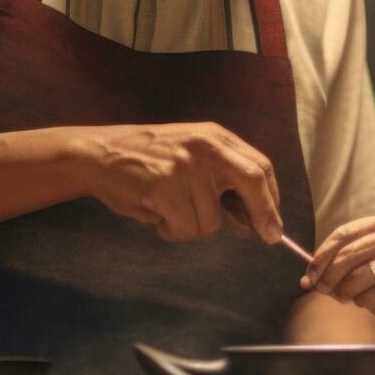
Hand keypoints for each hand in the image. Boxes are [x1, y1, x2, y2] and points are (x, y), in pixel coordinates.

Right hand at [76, 122, 281, 242]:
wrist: (99, 153)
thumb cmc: (147, 161)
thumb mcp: (191, 159)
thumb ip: (221, 183)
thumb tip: (252, 222)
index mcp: (215, 137)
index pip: (259, 166)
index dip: (271, 197)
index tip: (274, 223)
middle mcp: (205, 147)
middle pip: (253, 181)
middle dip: (264, 214)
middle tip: (270, 237)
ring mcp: (185, 166)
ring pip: (211, 220)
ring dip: (193, 226)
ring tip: (170, 209)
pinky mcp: (164, 187)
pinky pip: (184, 228)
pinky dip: (172, 230)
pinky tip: (157, 214)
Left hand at [300, 214, 374, 329]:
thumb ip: (346, 263)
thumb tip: (311, 278)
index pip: (343, 234)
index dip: (322, 255)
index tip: (309, 272)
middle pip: (345, 256)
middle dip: (327, 278)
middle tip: (321, 290)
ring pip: (354, 279)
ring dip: (348, 294)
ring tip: (356, 297)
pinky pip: (368, 296)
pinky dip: (367, 304)